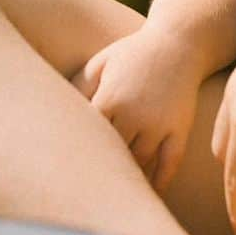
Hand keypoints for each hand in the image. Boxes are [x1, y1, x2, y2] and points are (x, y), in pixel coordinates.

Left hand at [75, 26, 201, 192]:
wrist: (179, 41)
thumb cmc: (133, 53)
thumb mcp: (102, 62)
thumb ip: (78, 86)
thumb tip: (54, 112)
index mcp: (110, 97)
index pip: (87, 137)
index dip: (77, 154)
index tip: (65, 170)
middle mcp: (134, 113)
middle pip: (112, 153)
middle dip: (99, 169)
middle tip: (84, 191)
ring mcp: (159, 123)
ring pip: (138, 162)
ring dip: (127, 176)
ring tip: (112, 193)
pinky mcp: (180, 129)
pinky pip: (170, 163)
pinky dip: (160, 182)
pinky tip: (149, 193)